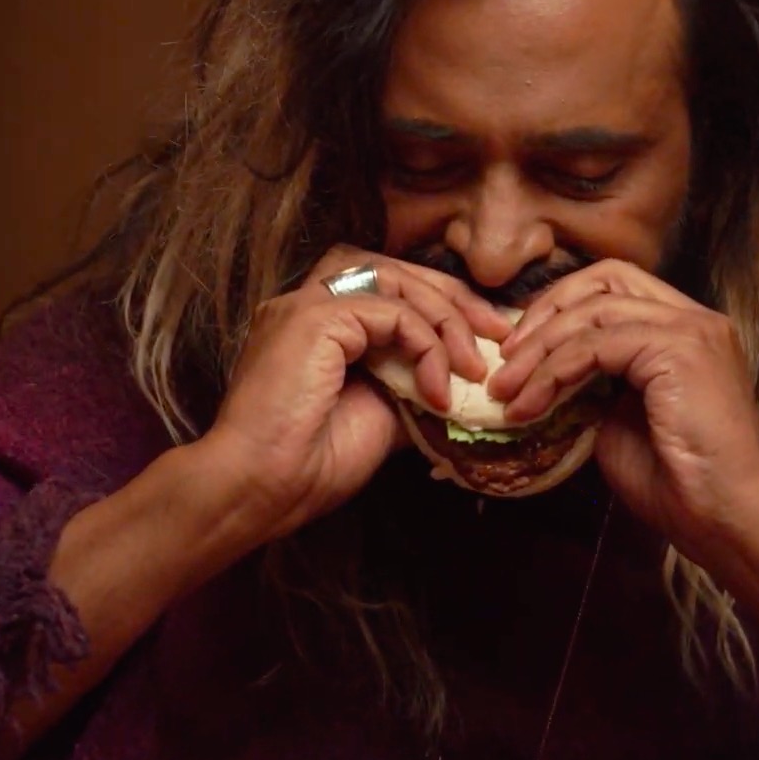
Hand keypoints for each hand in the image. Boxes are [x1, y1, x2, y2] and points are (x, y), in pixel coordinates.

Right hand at [205, 245, 509, 540]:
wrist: (260, 489)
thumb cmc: (309, 466)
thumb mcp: (381, 417)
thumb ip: (413, 386)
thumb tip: (462, 380)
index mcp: (318, 325)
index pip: (389, 288)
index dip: (443, 305)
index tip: (487, 338)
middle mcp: (306, 304)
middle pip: (395, 270)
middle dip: (454, 298)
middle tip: (498, 334)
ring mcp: (305, 305)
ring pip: (395, 280)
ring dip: (445, 318)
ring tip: (474, 365)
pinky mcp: (313, 317)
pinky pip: (390, 310)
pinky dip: (425, 343)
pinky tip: (437, 388)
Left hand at [490, 261, 758, 573]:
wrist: (724, 518)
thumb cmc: (677, 483)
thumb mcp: (619, 420)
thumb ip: (592, 384)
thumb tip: (544, 373)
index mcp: (687, 331)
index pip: (616, 288)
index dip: (562, 308)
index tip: (519, 349)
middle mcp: (695, 318)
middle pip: (605, 279)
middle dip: (546, 312)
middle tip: (504, 359)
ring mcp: (690, 329)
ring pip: (593, 311)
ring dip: (539, 350)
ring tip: (505, 390)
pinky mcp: (678, 349)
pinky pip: (595, 345)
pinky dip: (554, 372)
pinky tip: (530, 405)